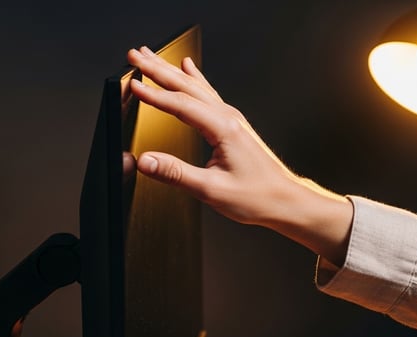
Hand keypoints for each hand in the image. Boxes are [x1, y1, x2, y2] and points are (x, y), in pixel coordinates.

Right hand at [126, 46, 352, 264]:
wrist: (284, 200)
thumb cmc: (256, 196)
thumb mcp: (211, 189)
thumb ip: (175, 173)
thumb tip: (146, 161)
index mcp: (223, 129)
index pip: (181, 105)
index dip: (154, 95)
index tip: (133, 84)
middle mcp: (228, 118)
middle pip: (186, 86)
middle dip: (157, 69)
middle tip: (134, 56)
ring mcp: (231, 119)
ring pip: (195, 86)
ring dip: (170, 70)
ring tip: (150, 56)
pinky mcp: (231, 124)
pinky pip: (207, 93)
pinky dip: (193, 78)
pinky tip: (188, 67)